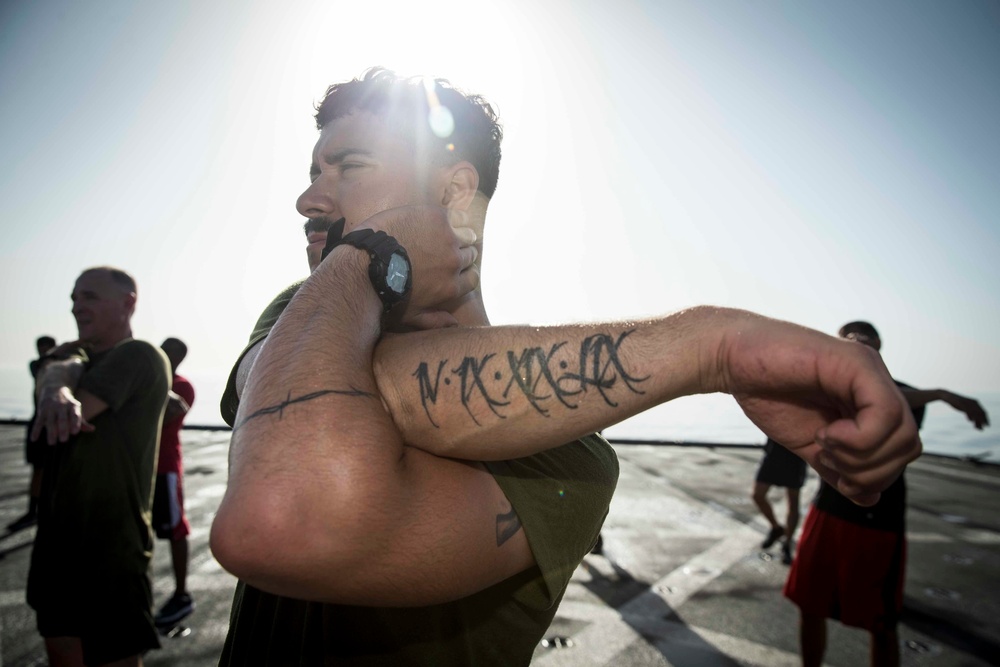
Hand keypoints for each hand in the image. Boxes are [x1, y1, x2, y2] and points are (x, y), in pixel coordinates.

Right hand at [31, 385, 94, 444]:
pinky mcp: (41, 411)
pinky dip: (35, 430)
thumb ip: (82, 422)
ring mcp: (51, 408)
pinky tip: (34, 439)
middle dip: (62, 429)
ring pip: (50, 421)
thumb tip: (92, 429)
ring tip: (51, 443)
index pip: (75, 414)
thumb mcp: (76, 410)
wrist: (54, 389)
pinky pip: (38, 422)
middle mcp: (62, 406)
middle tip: (64, 440)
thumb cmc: (68, 405)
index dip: (75, 423)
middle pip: (62, 419)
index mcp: (73, 406)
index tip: (75, 433)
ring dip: (50, 432)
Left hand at [358, 205, 479, 329]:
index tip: (453, 268)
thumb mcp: (411, 315)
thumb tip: (454, 324)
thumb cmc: (387, 294)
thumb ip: (435, 320)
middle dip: (459, 253)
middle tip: (442, 249)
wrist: (366, 265)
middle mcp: (455, 263)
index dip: (464, 272)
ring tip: (442, 233)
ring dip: (458, 235)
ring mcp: (449, 239)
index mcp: (451, 287)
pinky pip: (460, 216)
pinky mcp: (438, 218)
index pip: (472, 278)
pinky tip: (442, 219)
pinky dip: (457, 218)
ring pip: (468, 235)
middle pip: (470, 255)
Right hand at [713, 312, 921, 504]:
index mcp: (867, 402)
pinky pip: (886, 415)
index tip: (830, 466)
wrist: (730, 359)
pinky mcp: (858, 364)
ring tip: (824, 442)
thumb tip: (870, 497)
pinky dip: (858, 439)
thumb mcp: (808, 442)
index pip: (901, 450)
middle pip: (909, 446)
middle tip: (827, 457)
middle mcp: (876, 384)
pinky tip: (826, 433)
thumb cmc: (764, 392)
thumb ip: (839, 467)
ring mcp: (870, 371)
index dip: (874, 475)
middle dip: (870, 471)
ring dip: (860, 456)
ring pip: (904, 435)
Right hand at [940, 391, 989, 429]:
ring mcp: (968, 403)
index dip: (985, 419)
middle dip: (982, 421)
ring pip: (975, 413)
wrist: (948, 396)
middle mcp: (974, 402)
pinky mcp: (962, 403)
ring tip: (977, 428)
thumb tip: (973, 420)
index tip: (987, 426)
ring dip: (977, 421)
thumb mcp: (964, 408)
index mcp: (976, 403)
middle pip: (981, 413)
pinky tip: (970, 420)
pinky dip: (969, 416)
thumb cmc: (957, 403)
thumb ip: (970, 413)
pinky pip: (967, 410)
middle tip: (982, 429)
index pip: (983, 412)